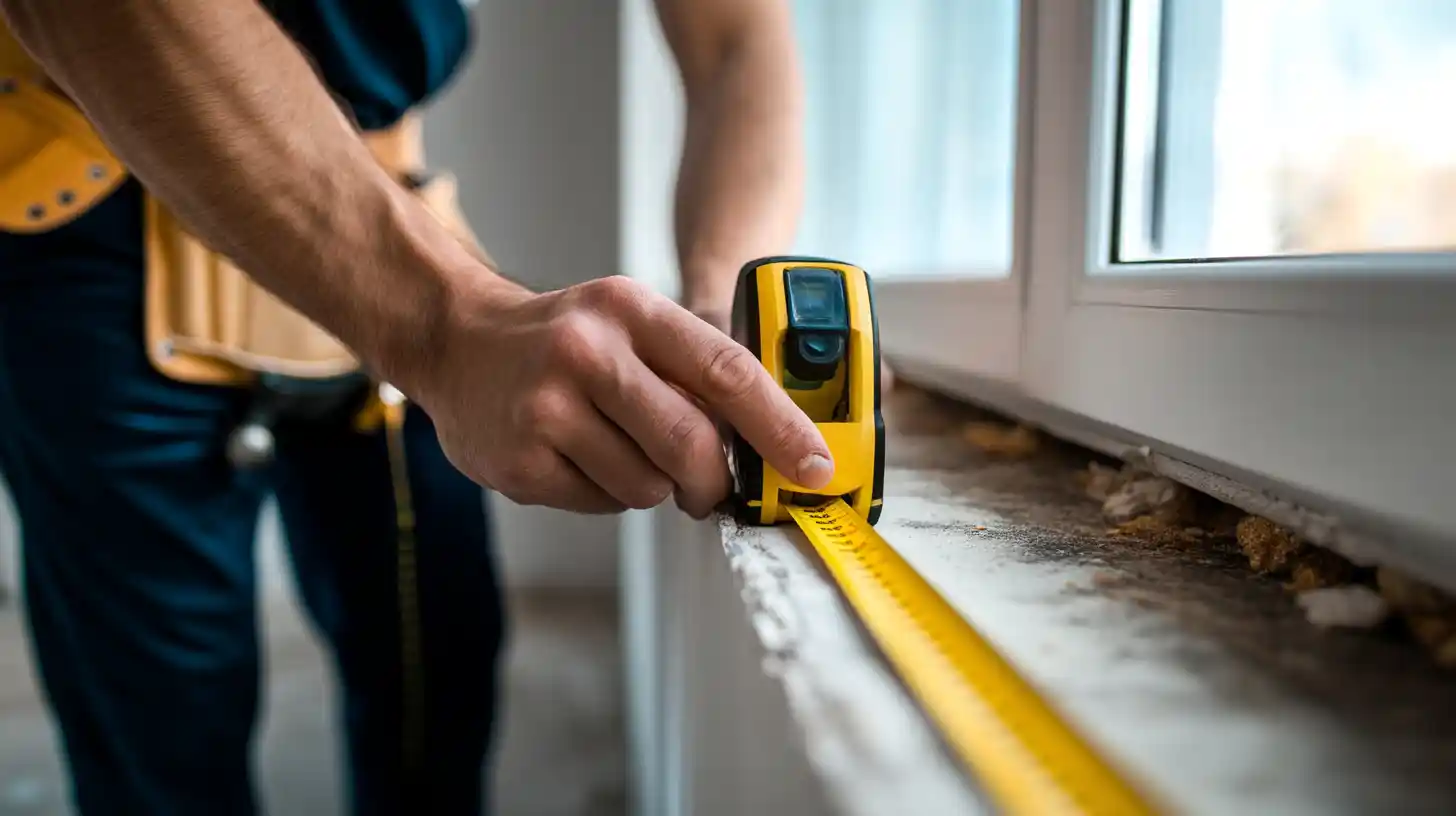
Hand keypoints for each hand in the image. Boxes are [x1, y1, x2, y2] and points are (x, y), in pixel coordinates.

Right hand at [412, 275, 833, 516]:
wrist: (456, 341)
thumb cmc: (564, 337)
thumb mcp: (629, 321)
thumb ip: (692, 370)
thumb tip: (771, 441)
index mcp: (630, 310)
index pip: (727, 372)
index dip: (781, 427)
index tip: (816, 467)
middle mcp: (587, 353)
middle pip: (690, 444)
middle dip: (714, 480)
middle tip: (712, 490)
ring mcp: (547, 409)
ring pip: (647, 485)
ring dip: (652, 485)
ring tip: (616, 449)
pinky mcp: (521, 462)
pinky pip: (601, 504)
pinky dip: (605, 494)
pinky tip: (576, 458)